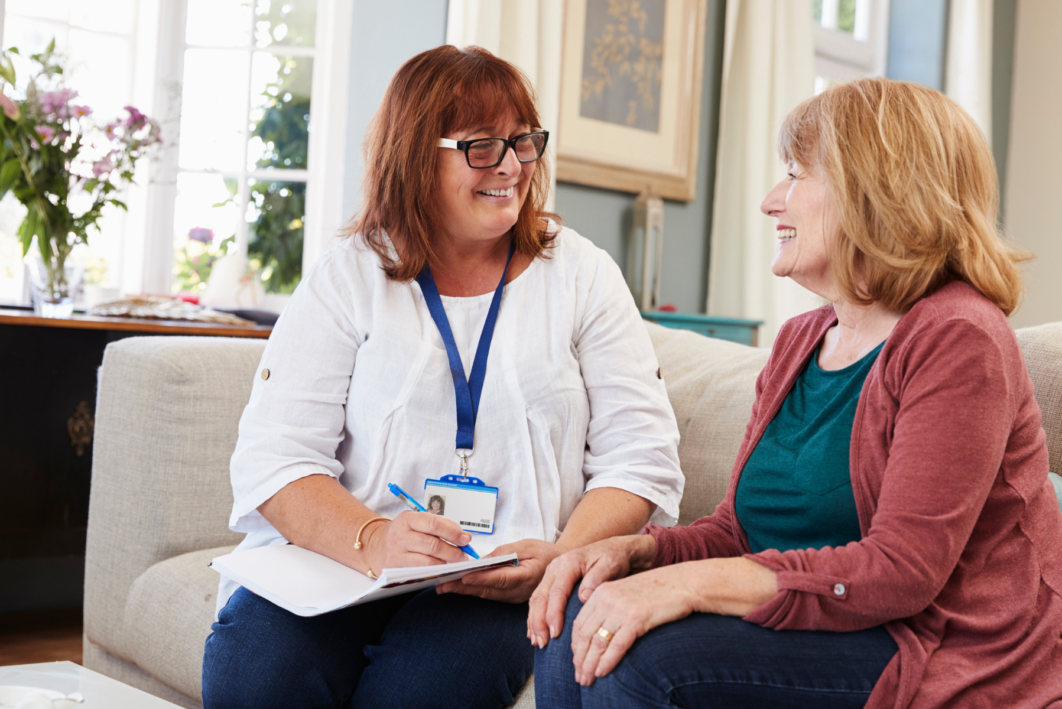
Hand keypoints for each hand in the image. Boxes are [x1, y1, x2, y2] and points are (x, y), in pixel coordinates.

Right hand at [364, 510, 472, 571]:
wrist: (375, 546)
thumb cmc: (402, 533)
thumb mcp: (415, 522)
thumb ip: (438, 526)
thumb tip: (463, 537)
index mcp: (407, 519)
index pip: (434, 523)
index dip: (453, 532)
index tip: (465, 539)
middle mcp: (400, 535)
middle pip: (433, 545)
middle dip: (453, 551)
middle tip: (463, 555)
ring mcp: (397, 554)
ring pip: (428, 561)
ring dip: (446, 563)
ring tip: (456, 563)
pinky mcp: (396, 569)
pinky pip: (421, 572)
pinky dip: (435, 572)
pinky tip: (442, 570)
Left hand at [435, 538, 563, 602]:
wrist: (561, 567)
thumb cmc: (545, 553)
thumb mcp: (527, 545)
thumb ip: (504, 553)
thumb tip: (482, 561)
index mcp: (526, 576)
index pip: (499, 578)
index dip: (480, 578)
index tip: (463, 577)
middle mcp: (519, 591)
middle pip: (488, 590)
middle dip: (464, 588)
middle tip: (442, 585)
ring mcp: (515, 597)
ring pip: (486, 595)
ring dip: (465, 591)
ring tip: (445, 586)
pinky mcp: (510, 598)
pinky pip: (490, 595)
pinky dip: (474, 590)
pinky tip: (460, 587)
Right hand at [526, 534, 655, 648]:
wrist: (612, 548)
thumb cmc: (613, 558)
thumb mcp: (610, 565)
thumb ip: (596, 580)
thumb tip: (583, 598)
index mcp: (568, 563)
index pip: (557, 592)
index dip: (554, 614)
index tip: (555, 633)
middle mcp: (555, 567)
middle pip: (541, 597)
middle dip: (539, 622)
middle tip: (542, 643)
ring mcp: (551, 573)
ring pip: (536, 599)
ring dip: (534, 622)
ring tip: (537, 642)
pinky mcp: (551, 580)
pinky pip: (538, 599)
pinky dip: (535, 616)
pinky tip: (535, 632)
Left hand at [569, 565, 700, 685]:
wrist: (684, 583)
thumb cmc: (658, 592)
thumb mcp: (627, 594)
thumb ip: (610, 607)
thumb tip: (600, 634)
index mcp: (601, 592)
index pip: (579, 623)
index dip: (575, 646)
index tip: (577, 662)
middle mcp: (607, 598)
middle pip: (584, 634)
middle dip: (579, 659)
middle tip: (579, 677)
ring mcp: (621, 608)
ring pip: (597, 641)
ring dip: (589, 664)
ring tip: (587, 679)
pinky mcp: (637, 618)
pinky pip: (616, 645)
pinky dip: (607, 661)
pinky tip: (602, 672)